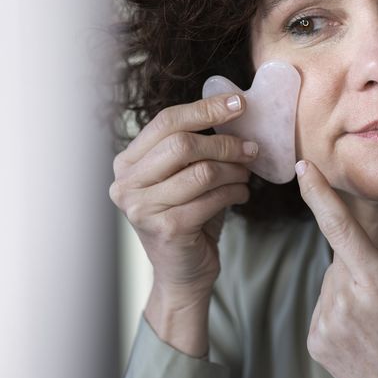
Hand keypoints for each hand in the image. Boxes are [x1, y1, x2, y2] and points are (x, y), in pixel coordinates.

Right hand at [109, 94, 256, 332]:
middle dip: (225, 143)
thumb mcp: (183, 177)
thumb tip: (234, 108)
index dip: (205, 109)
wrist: (182, 273)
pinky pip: (212, 198)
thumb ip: (196, 147)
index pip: (166, 121)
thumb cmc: (187, 216)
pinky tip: (241, 195)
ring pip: (201, 172)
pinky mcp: (166, 229)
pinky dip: (235, 193)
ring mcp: (142, 208)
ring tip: (245, 175)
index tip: (239, 103)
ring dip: (234, 170)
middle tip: (251, 149)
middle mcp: (127, 184)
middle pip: (183, 145)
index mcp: (127, 163)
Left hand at [295, 160, 377, 377]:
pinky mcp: (316, 342)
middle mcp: (347, 303)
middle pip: (344, 256)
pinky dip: (341, 309)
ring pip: (333, 280)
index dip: (319, 195)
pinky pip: (325, 306)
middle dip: (366, 263)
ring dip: (353, 287)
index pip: (342, 229)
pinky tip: (367, 334)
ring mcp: (327, 325)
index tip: (302, 167)